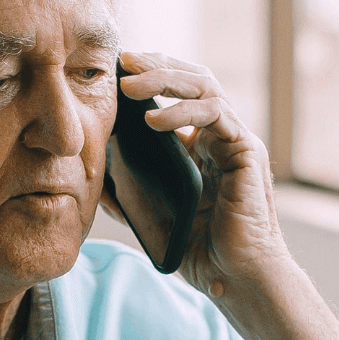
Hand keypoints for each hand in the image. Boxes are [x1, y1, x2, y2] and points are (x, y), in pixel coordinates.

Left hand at [116, 50, 291, 294]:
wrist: (233, 278)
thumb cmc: (199, 252)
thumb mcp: (152, 216)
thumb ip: (128, 196)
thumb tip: (92, 180)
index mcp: (200, 145)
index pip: (178, 94)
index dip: (150, 77)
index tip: (115, 70)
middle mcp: (220, 136)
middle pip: (192, 79)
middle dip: (156, 65)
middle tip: (122, 61)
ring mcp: (235, 141)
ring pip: (205, 86)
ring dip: (165, 79)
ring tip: (129, 86)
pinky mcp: (246, 152)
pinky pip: (215, 114)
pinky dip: (182, 111)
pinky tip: (153, 120)